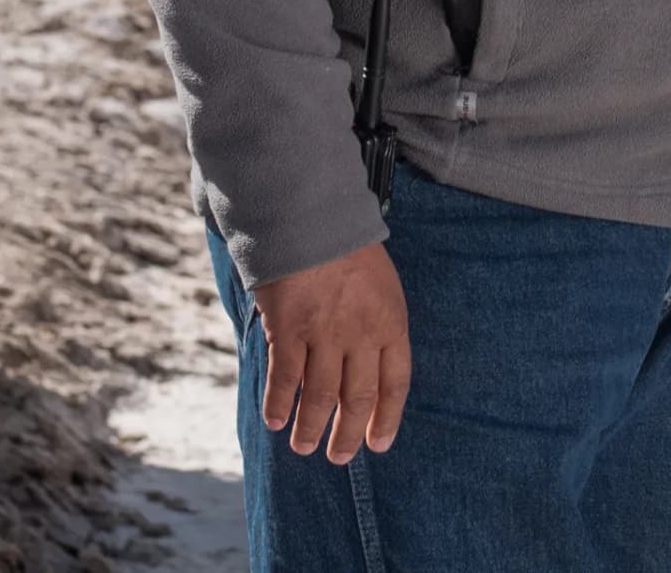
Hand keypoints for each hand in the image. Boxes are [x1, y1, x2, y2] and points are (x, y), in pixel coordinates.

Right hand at [250, 242, 409, 461]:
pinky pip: (284, 379)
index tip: (378, 444)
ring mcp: (325, 334)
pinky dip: (278, 404)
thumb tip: (368, 363)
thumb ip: (378, 323)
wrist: (311, 214)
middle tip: (339, 457)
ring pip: (321, 397)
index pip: (395, 383)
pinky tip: (274, 420)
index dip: (386, 418)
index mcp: (391, 321)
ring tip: (304, 446)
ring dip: (312, 428)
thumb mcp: (381, 283)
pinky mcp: (289, 329)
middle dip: (348, 434)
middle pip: (359, 398)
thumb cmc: (347, 246)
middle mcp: (361, 333)